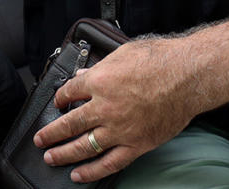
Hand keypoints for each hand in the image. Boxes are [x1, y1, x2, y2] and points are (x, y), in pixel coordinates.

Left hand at [33, 38, 201, 182]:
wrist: (188, 76)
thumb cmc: (160, 60)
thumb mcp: (123, 54)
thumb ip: (100, 66)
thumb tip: (84, 74)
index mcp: (100, 81)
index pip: (69, 92)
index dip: (59, 98)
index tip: (57, 102)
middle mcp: (105, 107)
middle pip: (69, 124)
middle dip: (50, 133)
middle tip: (40, 138)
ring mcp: (119, 129)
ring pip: (83, 147)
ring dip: (63, 153)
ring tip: (50, 157)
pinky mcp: (135, 145)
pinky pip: (108, 163)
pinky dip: (91, 171)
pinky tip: (78, 175)